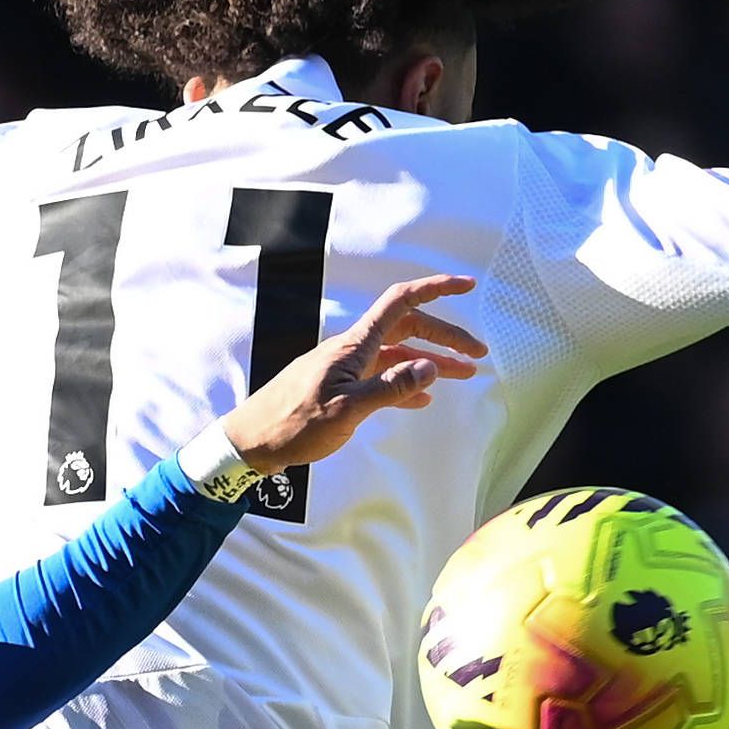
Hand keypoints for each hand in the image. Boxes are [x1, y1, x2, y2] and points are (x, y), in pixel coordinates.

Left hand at [205, 272, 486, 487]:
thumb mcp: (346, 410)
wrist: (250, 443)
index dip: (436, 289)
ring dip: (431, 362)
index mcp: (355, 346)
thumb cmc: (292, 425)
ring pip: (398, 355)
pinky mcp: (339, 389)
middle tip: (478, 357)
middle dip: (446, 337)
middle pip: (408, 329)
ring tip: (464, 377)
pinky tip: (424, 398)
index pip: (402, 303)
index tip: (467, 285)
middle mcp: (352, 350)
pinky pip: (381, 378)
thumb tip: (432, 367)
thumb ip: (390, 388)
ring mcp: (345, 368)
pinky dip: (405, 383)